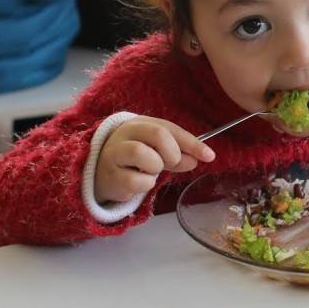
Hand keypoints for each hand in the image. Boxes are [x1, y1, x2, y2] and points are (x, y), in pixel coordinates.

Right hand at [95, 116, 214, 203]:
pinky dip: (144, 184)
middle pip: (158, 135)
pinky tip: (137, 182)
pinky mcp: (109, 174)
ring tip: (149, 172)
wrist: (99, 172)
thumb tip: (197, 159)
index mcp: (140, 123)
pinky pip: (136, 180)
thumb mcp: (157, 152)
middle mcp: (125, 133)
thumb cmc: (133, 159)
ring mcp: (114, 153)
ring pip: (144, 155)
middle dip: (173, 153)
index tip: (209, 156)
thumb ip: (178, 154)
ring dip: (156, 168)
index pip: (170, 128)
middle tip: (171, 163)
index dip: (192, 142)